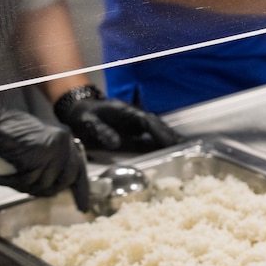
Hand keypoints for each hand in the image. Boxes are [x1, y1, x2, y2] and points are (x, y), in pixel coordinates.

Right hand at [0, 108, 89, 205]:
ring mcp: (53, 149)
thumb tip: (55, 188)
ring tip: (8, 181)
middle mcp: (64, 143)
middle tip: (26, 191)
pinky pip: (28, 180)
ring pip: (44, 183)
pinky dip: (12, 183)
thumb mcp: (36, 145)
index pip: (79, 169)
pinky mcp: (38, 156)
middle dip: (47, 191)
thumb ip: (49, 160)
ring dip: (24, 188)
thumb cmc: (8, 133)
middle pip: (65, 180)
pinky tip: (1, 179)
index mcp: (66, 139)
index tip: (82, 207)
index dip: (80, 190)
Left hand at [54, 87, 180, 152]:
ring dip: (170, 141)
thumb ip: (101, 131)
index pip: (148, 122)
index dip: (160, 132)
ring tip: (185, 152)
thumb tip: (115, 143)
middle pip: (158, 126)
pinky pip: (150, 139)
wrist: (79, 112)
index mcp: (126, 112)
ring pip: (157, 132)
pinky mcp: (134, 134)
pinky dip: (161, 145)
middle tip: (186, 149)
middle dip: (171, 137)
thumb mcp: (88, 122)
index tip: (171, 142)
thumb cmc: (83, 116)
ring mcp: (136, 125)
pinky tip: (171, 153)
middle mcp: (135, 118)